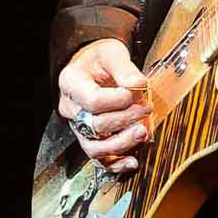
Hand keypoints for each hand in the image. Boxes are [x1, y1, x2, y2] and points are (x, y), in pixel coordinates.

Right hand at [58, 38, 150, 174]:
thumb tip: (139, 84)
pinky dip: (116, 164)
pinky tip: (133, 161)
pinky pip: (100, 159)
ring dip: (122, 144)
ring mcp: (79, 127)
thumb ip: (125, 69)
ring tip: (143, 132)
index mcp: (71, 83)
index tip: (135, 93)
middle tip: (146, 109)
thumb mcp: (112, 53)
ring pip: (95, 147)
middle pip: (95, 125)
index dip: (117, 101)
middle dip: (125, 120)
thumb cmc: (100, 58)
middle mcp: (71, 108)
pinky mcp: (90, 139)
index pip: (92, 100)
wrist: (94, 66)